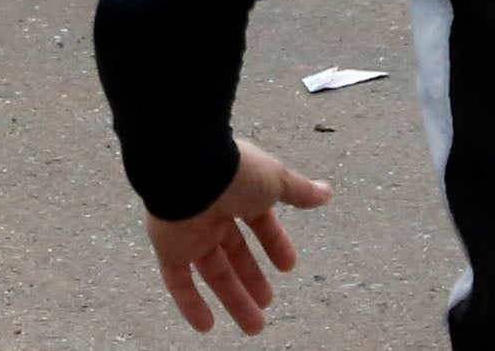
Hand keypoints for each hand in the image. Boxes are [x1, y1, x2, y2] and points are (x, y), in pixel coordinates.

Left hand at [144, 140, 331, 333]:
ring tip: (254, 326)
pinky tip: (206, 325)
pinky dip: (190, 304)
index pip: (258, 222)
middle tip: (267, 302)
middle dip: (252, 278)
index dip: (274, 243)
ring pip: (213, 271)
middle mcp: (213, 212)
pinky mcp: (169, 248)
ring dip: (233, 299)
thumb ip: (298, 190)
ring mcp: (190, 232)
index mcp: (237, 192)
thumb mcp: (275, 179)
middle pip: (234, 252)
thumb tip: (325, 191)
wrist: (186, 168)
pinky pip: (178, 282)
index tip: (288, 266)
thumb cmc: (234, 170)